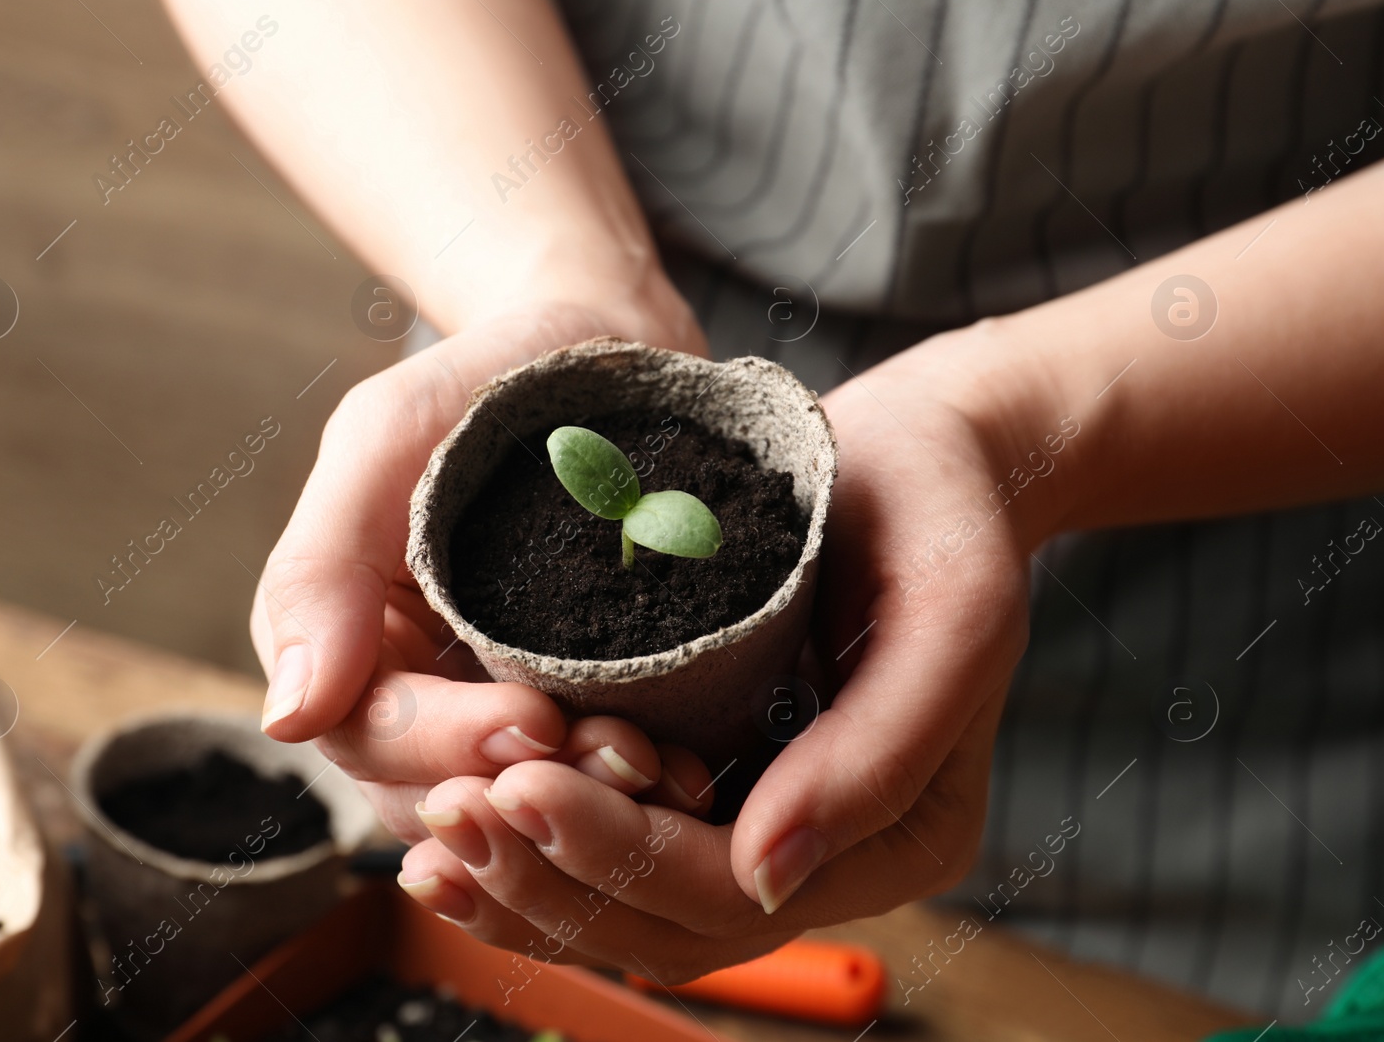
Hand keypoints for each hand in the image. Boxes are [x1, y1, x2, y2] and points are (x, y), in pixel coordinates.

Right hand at [251, 279, 708, 841]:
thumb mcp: (387, 436)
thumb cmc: (486, 378)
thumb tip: (288, 717)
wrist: (608, 351)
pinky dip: (638, 794)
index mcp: (349, 642)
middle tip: (626, 757)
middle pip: (445, 795)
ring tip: (666, 767)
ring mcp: (502, 709)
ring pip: (519, 810)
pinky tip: (696, 774)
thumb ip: (324, 566)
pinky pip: (595, 787)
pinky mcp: (587, 711)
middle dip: (528, 789)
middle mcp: (418, 693)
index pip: (371, 734)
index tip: (534, 721)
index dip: (445, 746)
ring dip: (588, 806)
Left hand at [397, 322, 1054, 979]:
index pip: (736, 893)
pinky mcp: (714, 781)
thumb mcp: (952, 608)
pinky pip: (620, 856)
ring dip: (526, 883)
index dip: (621, 857)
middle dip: (548, 878)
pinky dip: (539, 854)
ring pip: (631, 910)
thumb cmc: (946, 514)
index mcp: (901, 836)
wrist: (925, 460)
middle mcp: (827, 850)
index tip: (520, 783)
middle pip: (668, 924)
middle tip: (446, 812)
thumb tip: (768, 872)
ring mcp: (766, 823)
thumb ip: (882, 748)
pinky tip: (460, 828)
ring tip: (432, 838)